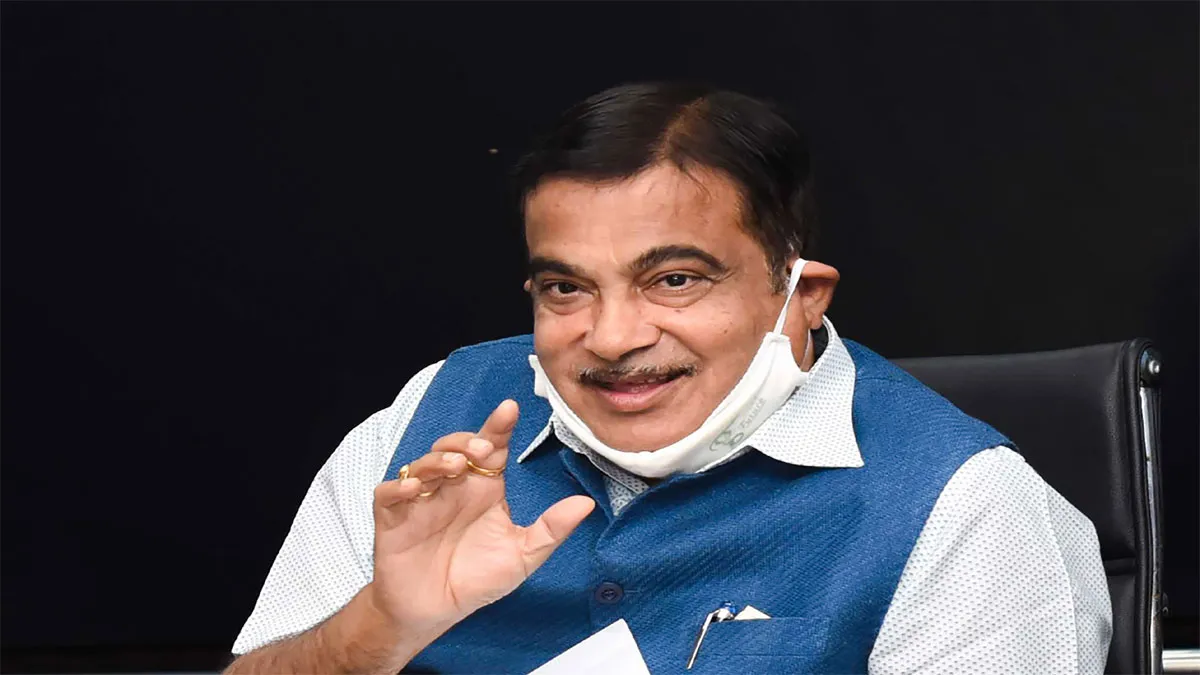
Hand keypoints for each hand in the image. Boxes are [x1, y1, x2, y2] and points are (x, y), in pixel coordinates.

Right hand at [369, 399, 594, 638]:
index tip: (510, 409)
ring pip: (424, 462)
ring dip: (439, 459)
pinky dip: (399, 486)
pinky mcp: (393, 517)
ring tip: (456, 466)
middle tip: (483, 451)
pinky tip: (415, 490)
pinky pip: (389, 492)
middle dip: (468, 440)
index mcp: (484, 489)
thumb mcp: (522, 556)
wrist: (433, 613)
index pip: (492, 448)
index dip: (498, 426)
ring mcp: (421, 499)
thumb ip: (551, 529)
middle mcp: (453, 487)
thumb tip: (586, 504)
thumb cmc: (476, 580)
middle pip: (456, 446)